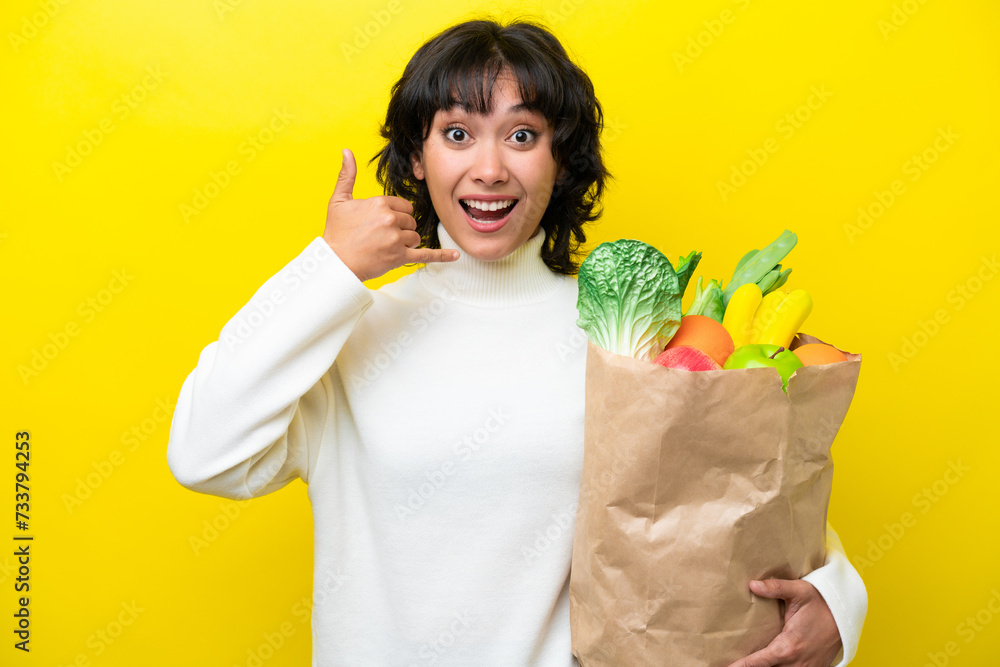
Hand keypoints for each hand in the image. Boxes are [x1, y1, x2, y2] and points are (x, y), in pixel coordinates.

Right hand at [323, 148, 458, 281]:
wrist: (335, 262)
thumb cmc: (336, 232)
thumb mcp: (339, 200)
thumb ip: (346, 175)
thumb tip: (346, 151)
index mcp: (380, 203)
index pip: (402, 206)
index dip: (394, 214)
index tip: (380, 223)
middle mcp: (390, 219)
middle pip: (410, 221)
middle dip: (400, 228)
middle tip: (380, 236)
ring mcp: (396, 239)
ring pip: (415, 236)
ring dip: (406, 241)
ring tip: (386, 246)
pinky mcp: (399, 257)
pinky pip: (426, 255)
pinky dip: (442, 256)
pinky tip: (455, 254)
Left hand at [726, 578, 841, 666]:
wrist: (846, 615)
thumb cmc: (821, 603)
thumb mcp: (799, 591)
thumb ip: (775, 587)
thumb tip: (752, 584)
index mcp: (788, 646)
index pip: (759, 661)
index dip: (742, 666)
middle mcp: (796, 662)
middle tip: (732, 663)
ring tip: (746, 663)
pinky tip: (768, 664)